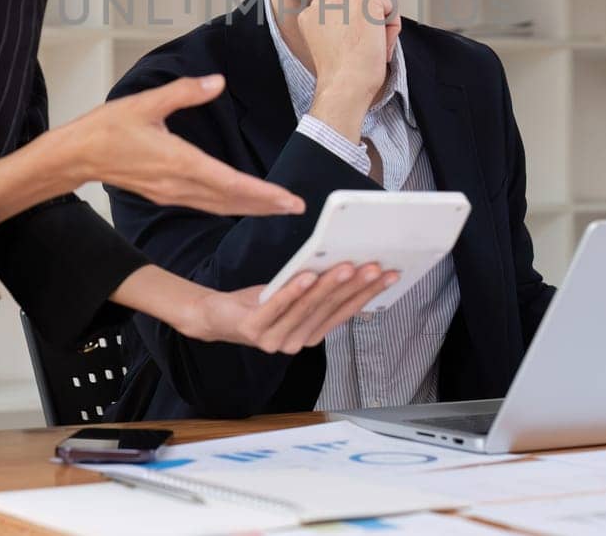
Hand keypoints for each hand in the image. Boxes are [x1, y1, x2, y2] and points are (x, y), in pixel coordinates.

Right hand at [53, 74, 304, 216]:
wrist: (76, 155)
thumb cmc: (107, 128)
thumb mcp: (145, 102)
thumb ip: (184, 91)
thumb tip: (217, 81)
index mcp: (178, 162)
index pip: (229, 183)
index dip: (261, 194)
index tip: (286, 199)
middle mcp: (178, 184)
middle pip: (230, 201)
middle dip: (265, 206)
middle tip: (295, 208)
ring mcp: (171, 193)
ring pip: (219, 206)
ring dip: (249, 208)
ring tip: (278, 208)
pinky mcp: (165, 194)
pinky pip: (205, 205)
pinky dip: (229, 206)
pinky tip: (241, 203)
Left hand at [187, 263, 400, 353]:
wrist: (215, 316)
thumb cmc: (259, 303)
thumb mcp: (293, 294)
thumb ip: (318, 288)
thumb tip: (349, 265)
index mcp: (310, 334)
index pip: (344, 312)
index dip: (368, 294)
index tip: (389, 274)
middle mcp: (296, 342)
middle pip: (329, 309)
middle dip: (355, 287)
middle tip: (376, 266)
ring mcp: (275, 340)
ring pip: (307, 308)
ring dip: (329, 286)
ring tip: (347, 266)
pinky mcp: (253, 331)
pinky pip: (277, 307)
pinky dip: (293, 291)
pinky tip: (306, 275)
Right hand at [296, 0, 399, 142]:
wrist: (344, 84)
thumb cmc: (338, 73)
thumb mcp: (326, 44)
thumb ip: (334, 26)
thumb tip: (356, 21)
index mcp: (311, 12)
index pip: (342, 11)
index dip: (351, 31)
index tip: (349, 49)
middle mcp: (325, 0)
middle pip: (358, 6)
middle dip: (365, 26)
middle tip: (359, 51)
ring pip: (375, 6)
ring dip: (378, 27)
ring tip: (367, 49)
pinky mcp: (367, 1)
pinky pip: (390, 6)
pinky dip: (392, 28)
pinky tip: (377, 44)